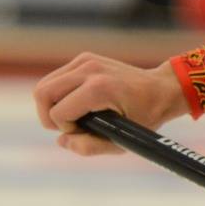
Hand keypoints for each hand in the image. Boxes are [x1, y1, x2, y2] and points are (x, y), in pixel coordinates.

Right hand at [33, 54, 187, 155]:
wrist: (162, 90)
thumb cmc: (145, 118)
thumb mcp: (122, 141)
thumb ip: (89, 147)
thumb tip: (61, 140)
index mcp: (99, 88)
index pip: (58, 112)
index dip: (65, 128)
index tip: (85, 130)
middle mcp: (89, 69)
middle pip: (42, 93)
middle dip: (49, 116)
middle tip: (70, 126)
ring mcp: (85, 60)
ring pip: (45, 85)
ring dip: (52, 105)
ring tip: (74, 116)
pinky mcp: (84, 58)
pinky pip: (55, 79)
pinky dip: (59, 94)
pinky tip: (79, 103)